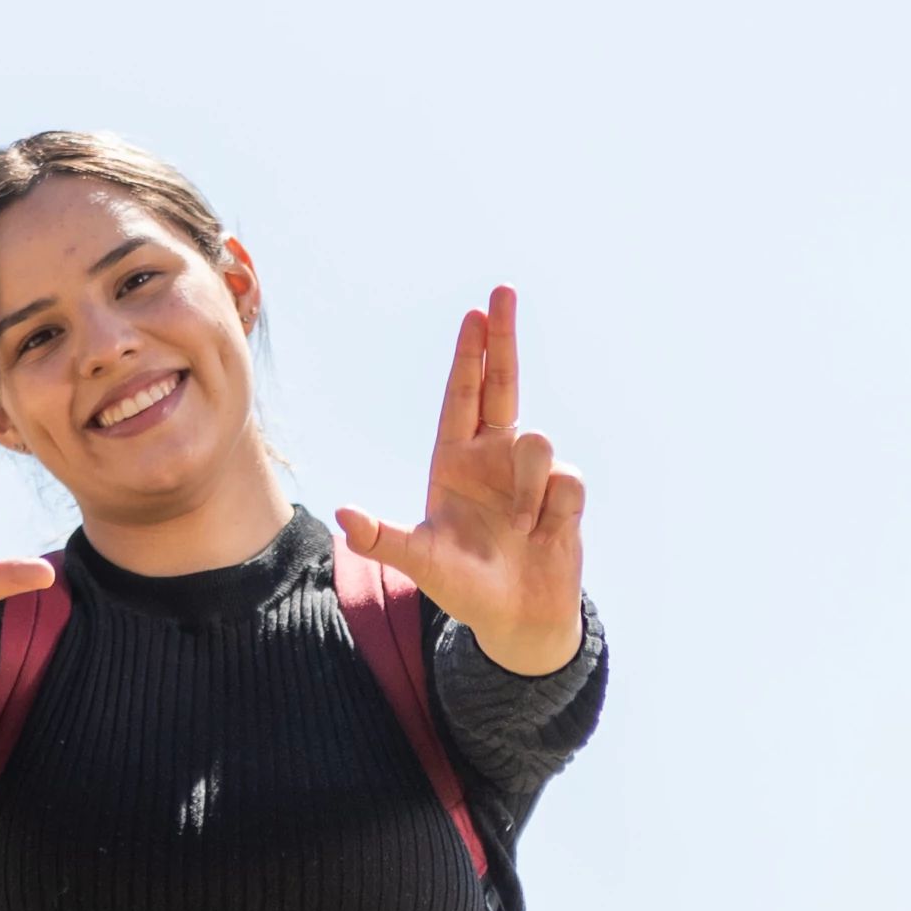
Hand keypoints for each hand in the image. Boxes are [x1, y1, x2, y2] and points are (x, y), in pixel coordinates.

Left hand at [336, 287, 586, 676]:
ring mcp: (532, 472)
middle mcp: (494, 455)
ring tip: (522, 527)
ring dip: (528, 490)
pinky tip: (545, 532)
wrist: (519, 619)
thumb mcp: (420, 564)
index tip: (474, 315)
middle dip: (502, 337)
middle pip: (502, 383)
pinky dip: (554, 512)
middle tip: (502, 291)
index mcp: (455, 461)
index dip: (469, 356)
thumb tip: (344, 517)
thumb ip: (385, 540)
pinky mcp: (565, 494)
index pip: (462, 397)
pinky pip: (566, 482)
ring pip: (538, 444)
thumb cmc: (464, 588)